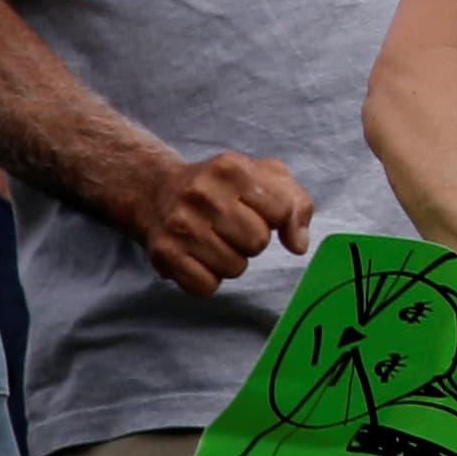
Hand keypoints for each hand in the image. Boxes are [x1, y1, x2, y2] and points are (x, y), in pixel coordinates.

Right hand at [124, 149, 315, 297]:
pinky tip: (200, 257)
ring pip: (234, 268)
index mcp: (233, 169)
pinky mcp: (164, 252)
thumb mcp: (265, 178)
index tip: (262, 213)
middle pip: (257, 242)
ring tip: (216, 241)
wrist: (157, 191)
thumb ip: (295, 205)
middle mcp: (203, 193)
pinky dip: (208, 279)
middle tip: (234, 229)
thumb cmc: (223, 188)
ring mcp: (181, 224)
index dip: (277, 218)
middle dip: (253, 241)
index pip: (282, 211)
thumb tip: (299, 246)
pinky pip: (206, 286)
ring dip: (231, 261)